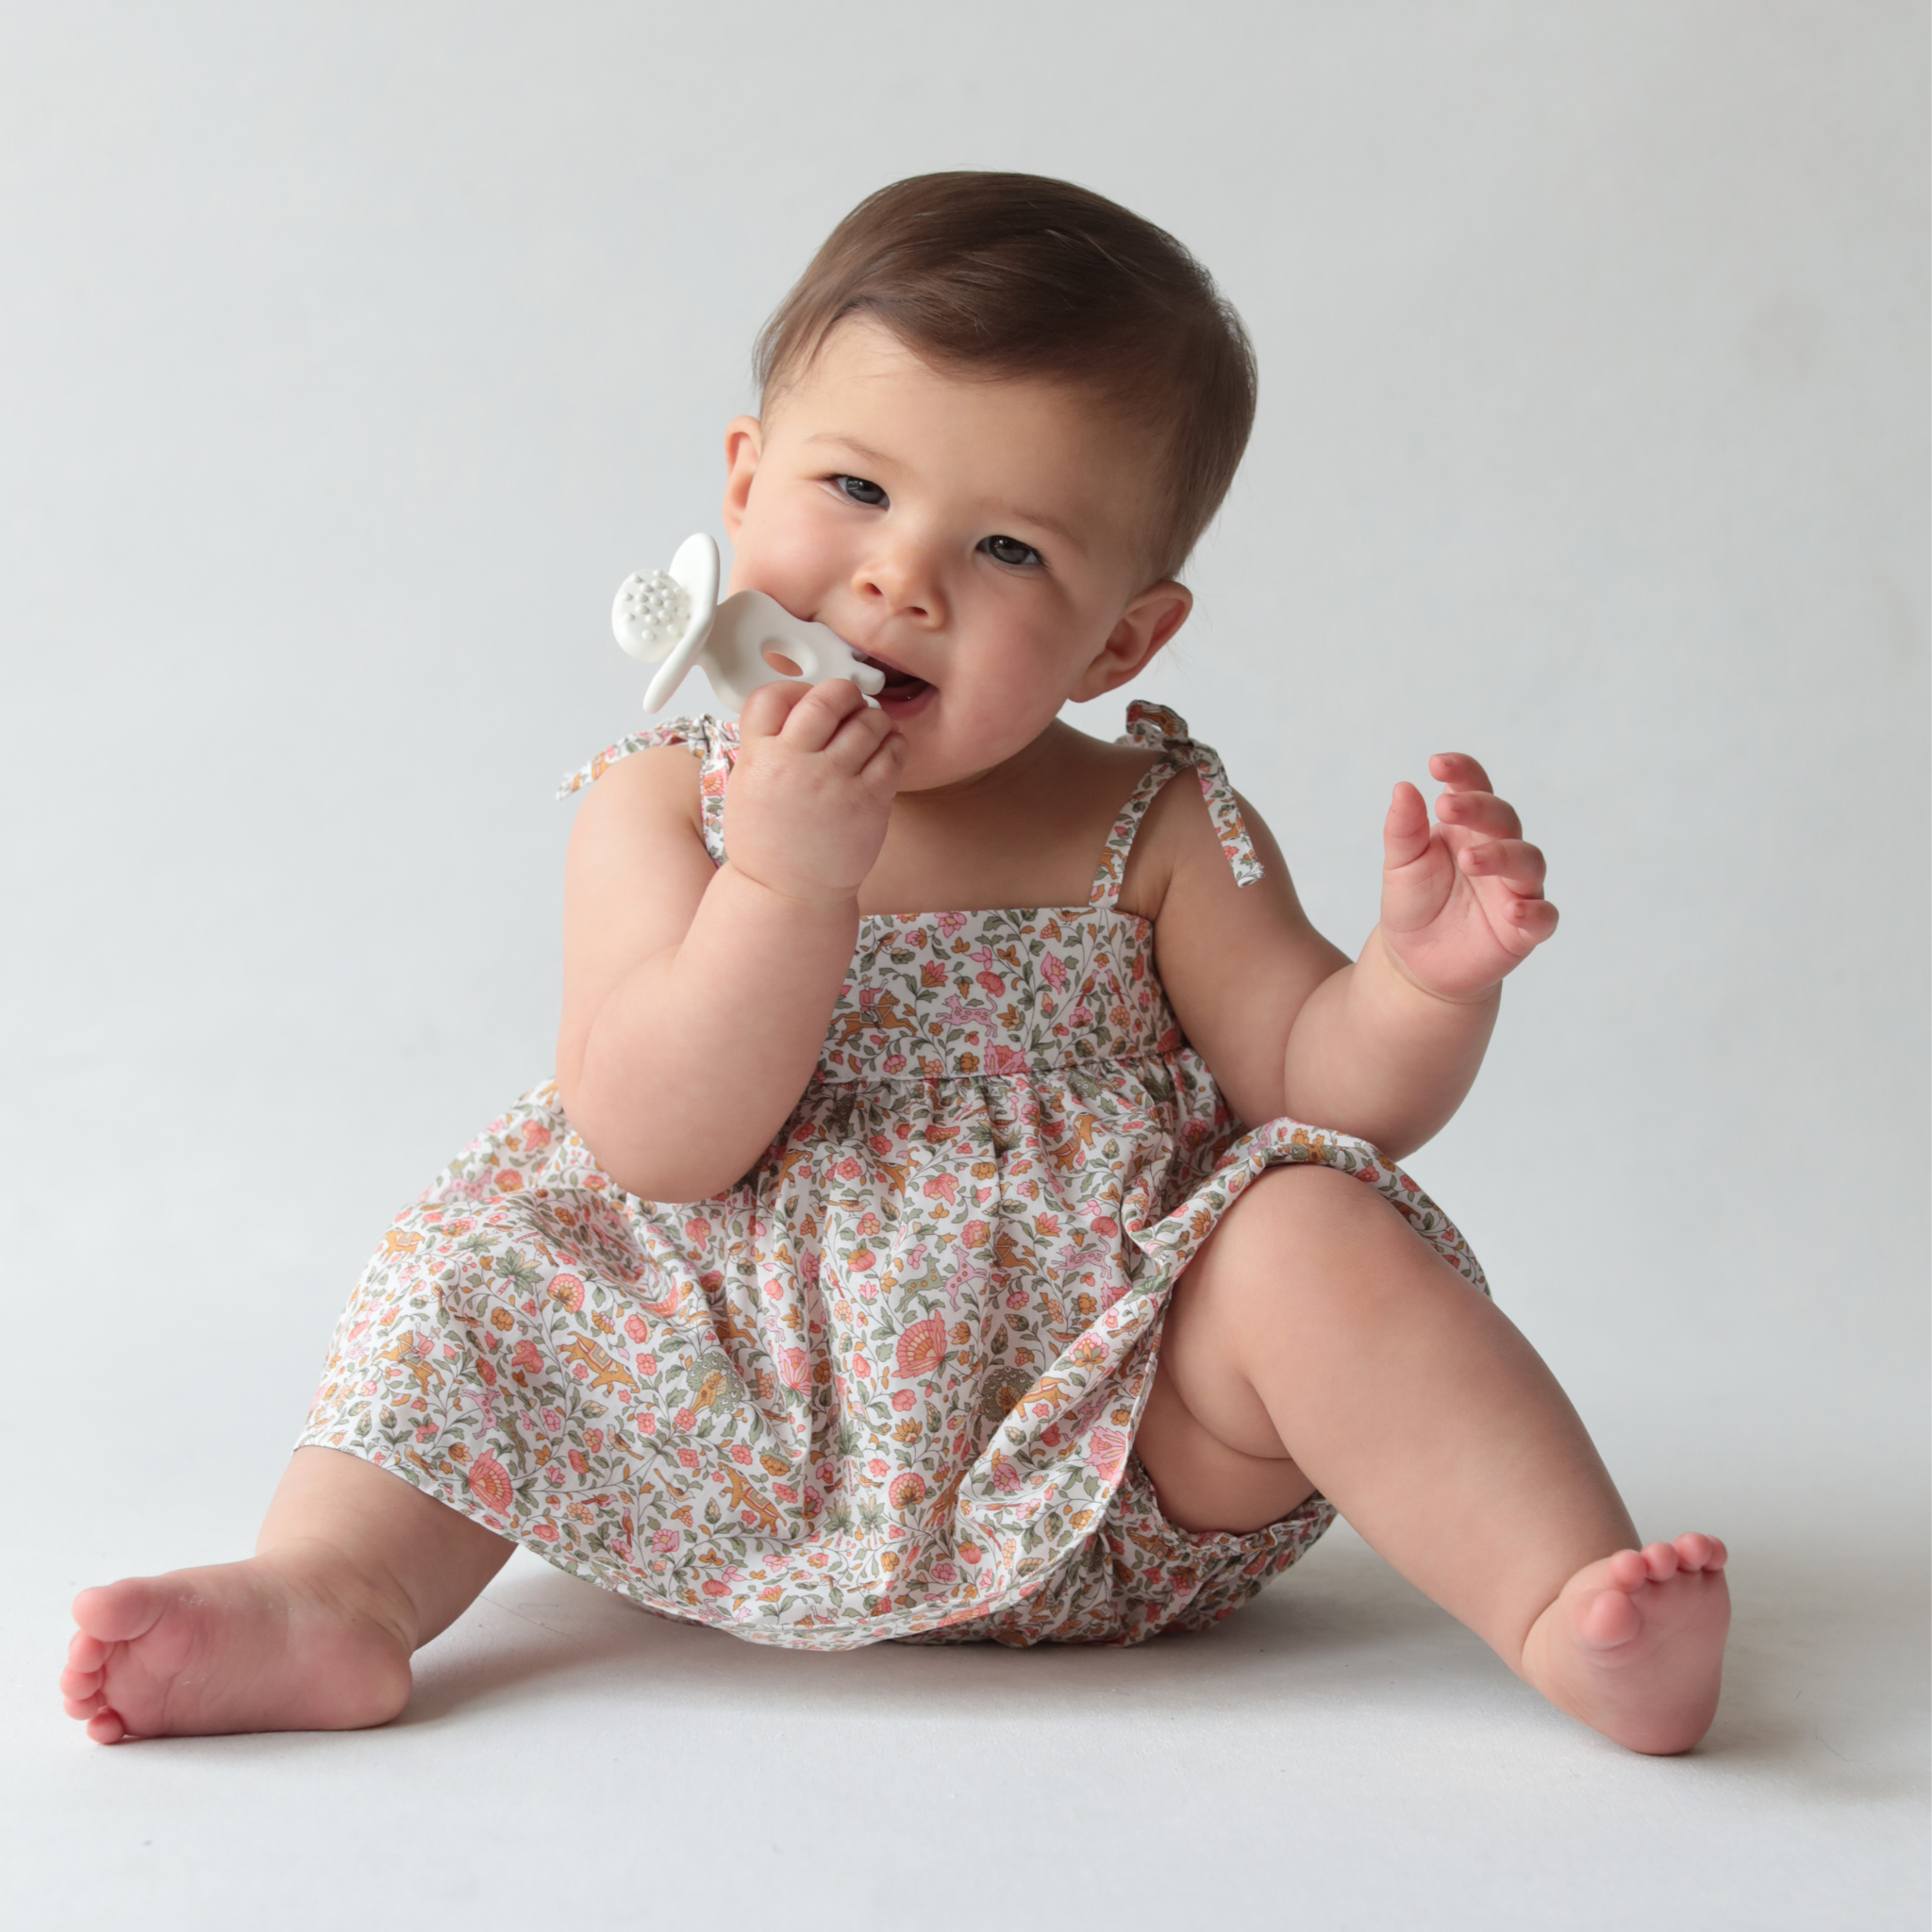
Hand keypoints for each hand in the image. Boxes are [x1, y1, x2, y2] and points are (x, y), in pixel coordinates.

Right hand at [722, 680, 904, 905]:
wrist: (788, 892)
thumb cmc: (769, 842)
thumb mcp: (747, 785)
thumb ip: (766, 743)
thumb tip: (796, 702)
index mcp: (759, 757)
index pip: (772, 695)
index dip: (794, 690)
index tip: (807, 698)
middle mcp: (795, 765)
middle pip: (827, 698)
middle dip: (844, 694)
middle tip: (849, 703)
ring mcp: (833, 782)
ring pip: (867, 722)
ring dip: (874, 720)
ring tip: (870, 731)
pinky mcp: (868, 801)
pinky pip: (892, 754)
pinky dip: (894, 744)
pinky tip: (886, 751)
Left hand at [1377, 754, 1557, 1000]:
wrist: (1414, 961)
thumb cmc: (1414, 903)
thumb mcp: (1401, 865)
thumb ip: (1404, 829)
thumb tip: (1403, 787)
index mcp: (1468, 829)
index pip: (1475, 789)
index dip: (1462, 773)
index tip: (1436, 764)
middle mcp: (1499, 852)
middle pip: (1504, 820)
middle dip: (1480, 810)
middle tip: (1447, 808)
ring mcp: (1515, 889)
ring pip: (1528, 862)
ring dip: (1502, 856)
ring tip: (1469, 860)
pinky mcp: (1523, 929)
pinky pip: (1543, 916)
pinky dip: (1533, 912)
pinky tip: (1512, 910)